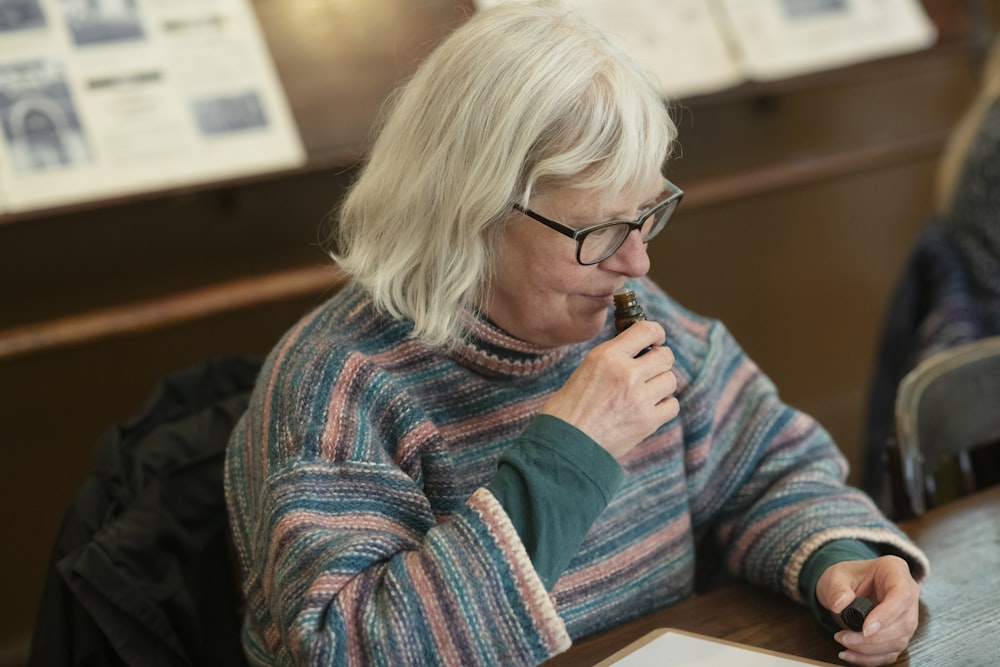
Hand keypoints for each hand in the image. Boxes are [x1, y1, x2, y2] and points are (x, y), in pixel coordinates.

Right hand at [541, 320, 677, 458]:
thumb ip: (611, 360)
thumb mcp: (584, 371)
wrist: (563, 445)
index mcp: (607, 356)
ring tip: (644, 393)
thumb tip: (636, 354)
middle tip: (650, 370)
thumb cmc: (566, 410)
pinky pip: (672, 405)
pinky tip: (648, 409)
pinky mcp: (647, 421)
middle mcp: (626, 373)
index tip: (656, 340)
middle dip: (660, 361)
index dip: (657, 333)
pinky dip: (664, 406)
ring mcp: (639, 398)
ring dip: (661, 384)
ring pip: (670, 380)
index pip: (647, 330)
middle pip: (665, 356)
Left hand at [817, 555, 920, 665]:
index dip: (886, 615)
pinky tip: (850, 654)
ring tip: (844, 643)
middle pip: (904, 623)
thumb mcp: (835, 576)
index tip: (865, 628)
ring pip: (899, 641)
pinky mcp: (898, 634)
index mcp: (895, 571)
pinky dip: (870, 658)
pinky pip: (891, 652)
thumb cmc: (845, 577)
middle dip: (874, 637)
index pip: (901, 596)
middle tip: (845, 637)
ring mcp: (905, 616)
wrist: (844, 587)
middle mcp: (907, 594)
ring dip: (870, 649)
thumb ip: (836, 589)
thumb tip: (840, 604)